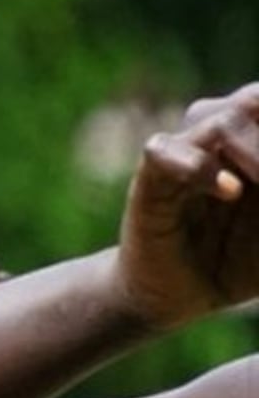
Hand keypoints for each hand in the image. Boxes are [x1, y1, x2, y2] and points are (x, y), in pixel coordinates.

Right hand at [111, 86, 258, 332]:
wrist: (175, 296)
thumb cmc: (235, 260)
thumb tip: (254, 182)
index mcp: (251, 141)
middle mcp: (218, 139)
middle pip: (252, 101)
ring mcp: (183, 156)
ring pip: (220, 119)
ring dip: (254, 152)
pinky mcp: (149, 182)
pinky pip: (164, 153)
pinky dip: (199, 167)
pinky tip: (230, 190)